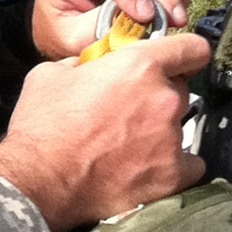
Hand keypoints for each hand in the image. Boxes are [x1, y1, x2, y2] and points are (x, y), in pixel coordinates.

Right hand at [0, 32, 208, 231]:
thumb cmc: (42, 130)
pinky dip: (174, 165)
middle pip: (180, 89)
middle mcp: (163, 99)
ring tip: (128, 145)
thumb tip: (95, 65)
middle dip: (158, 96)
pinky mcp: (172, 175)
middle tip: (129, 110)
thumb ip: (87, 62)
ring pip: (180, 126)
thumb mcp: (54, 73)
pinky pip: (191, 164)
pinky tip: (148, 167)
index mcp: (140, 66)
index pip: (192, 48)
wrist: (38, 182)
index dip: (185, 53)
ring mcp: (171, 139)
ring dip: (160, 130)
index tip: (179, 62)